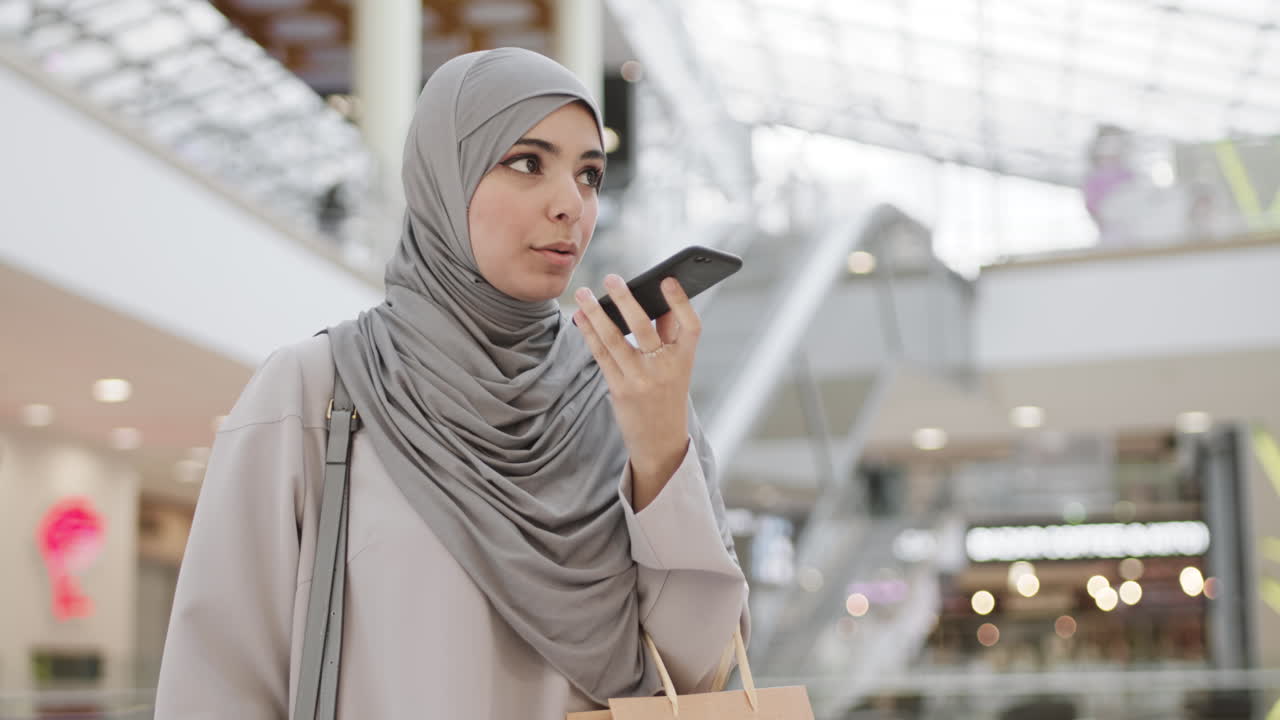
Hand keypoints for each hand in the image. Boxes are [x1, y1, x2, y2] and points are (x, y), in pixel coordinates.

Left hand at [572, 274, 701, 510]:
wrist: (661, 443)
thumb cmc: (668, 396)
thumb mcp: (677, 368)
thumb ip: (668, 336)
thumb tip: (658, 301)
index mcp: (685, 360)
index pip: (690, 326)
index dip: (680, 302)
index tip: (667, 280)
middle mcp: (664, 369)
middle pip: (643, 328)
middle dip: (626, 300)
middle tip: (611, 277)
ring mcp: (640, 380)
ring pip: (614, 339)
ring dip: (596, 313)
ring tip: (582, 293)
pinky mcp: (619, 389)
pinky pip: (601, 355)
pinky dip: (589, 333)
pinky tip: (580, 318)